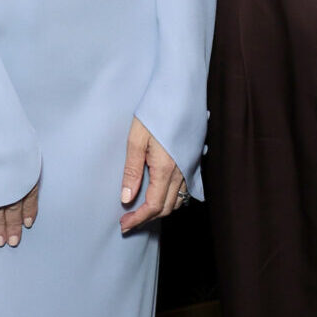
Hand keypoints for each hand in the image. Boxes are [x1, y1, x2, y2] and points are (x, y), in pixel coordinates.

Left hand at [120, 117, 185, 234]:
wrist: (180, 92)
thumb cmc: (156, 111)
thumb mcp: (136, 139)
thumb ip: (132, 170)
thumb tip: (127, 197)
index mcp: (165, 168)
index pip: (153, 206)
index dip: (138, 219)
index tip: (124, 225)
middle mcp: (181, 172)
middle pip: (166, 208)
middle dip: (147, 218)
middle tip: (127, 220)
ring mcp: (189, 167)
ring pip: (177, 201)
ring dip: (159, 210)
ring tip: (140, 210)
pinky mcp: (192, 161)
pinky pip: (184, 189)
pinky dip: (171, 199)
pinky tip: (158, 194)